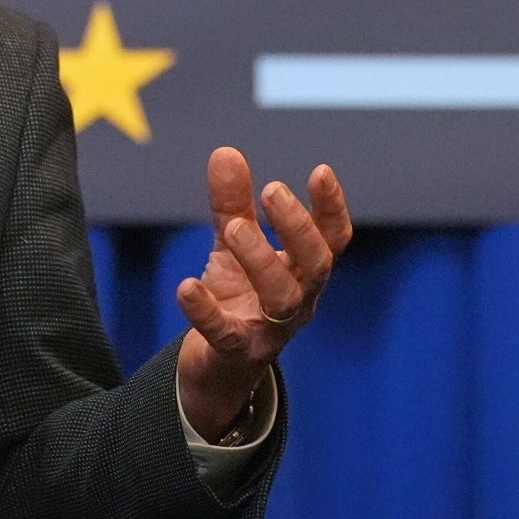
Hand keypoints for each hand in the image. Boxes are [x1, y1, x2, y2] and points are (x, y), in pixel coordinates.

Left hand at [174, 147, 351, 437]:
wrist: (216, 365)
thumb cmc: (238, 296)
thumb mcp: (233, 245)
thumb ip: (232, 203)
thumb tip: (225, 152)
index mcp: (303, 272)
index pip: (331, 239)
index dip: (331, 207)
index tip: (320, 171)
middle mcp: (297, 300)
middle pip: (315, 265)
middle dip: (298, 226)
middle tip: (273, 190)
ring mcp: (271, 330)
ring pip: (281, 298)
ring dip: (260, 259)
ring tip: (233, 227)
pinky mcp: (236, 353)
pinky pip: (226, 334)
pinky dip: (206, 311)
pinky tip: (186, 287)